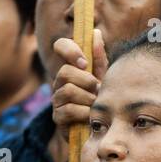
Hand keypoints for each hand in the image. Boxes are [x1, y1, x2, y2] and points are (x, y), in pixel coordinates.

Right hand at [51, 29, 107, 146]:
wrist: (100, 129)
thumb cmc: (101, 100)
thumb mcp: (103, 78)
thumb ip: (99, 58)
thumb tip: (95, 32)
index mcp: (71, 67)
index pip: (61, 46)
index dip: (69, 49)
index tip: (83, 62)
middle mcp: (60, 81)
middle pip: (65, 71)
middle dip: (86, 81)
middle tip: (97, 89)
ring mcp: (57, 99)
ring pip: (67, 90)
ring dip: (87, 98)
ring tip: (95, 104)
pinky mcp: (58, 118)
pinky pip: (68, 109)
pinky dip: (84, 113)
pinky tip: (90, 116)